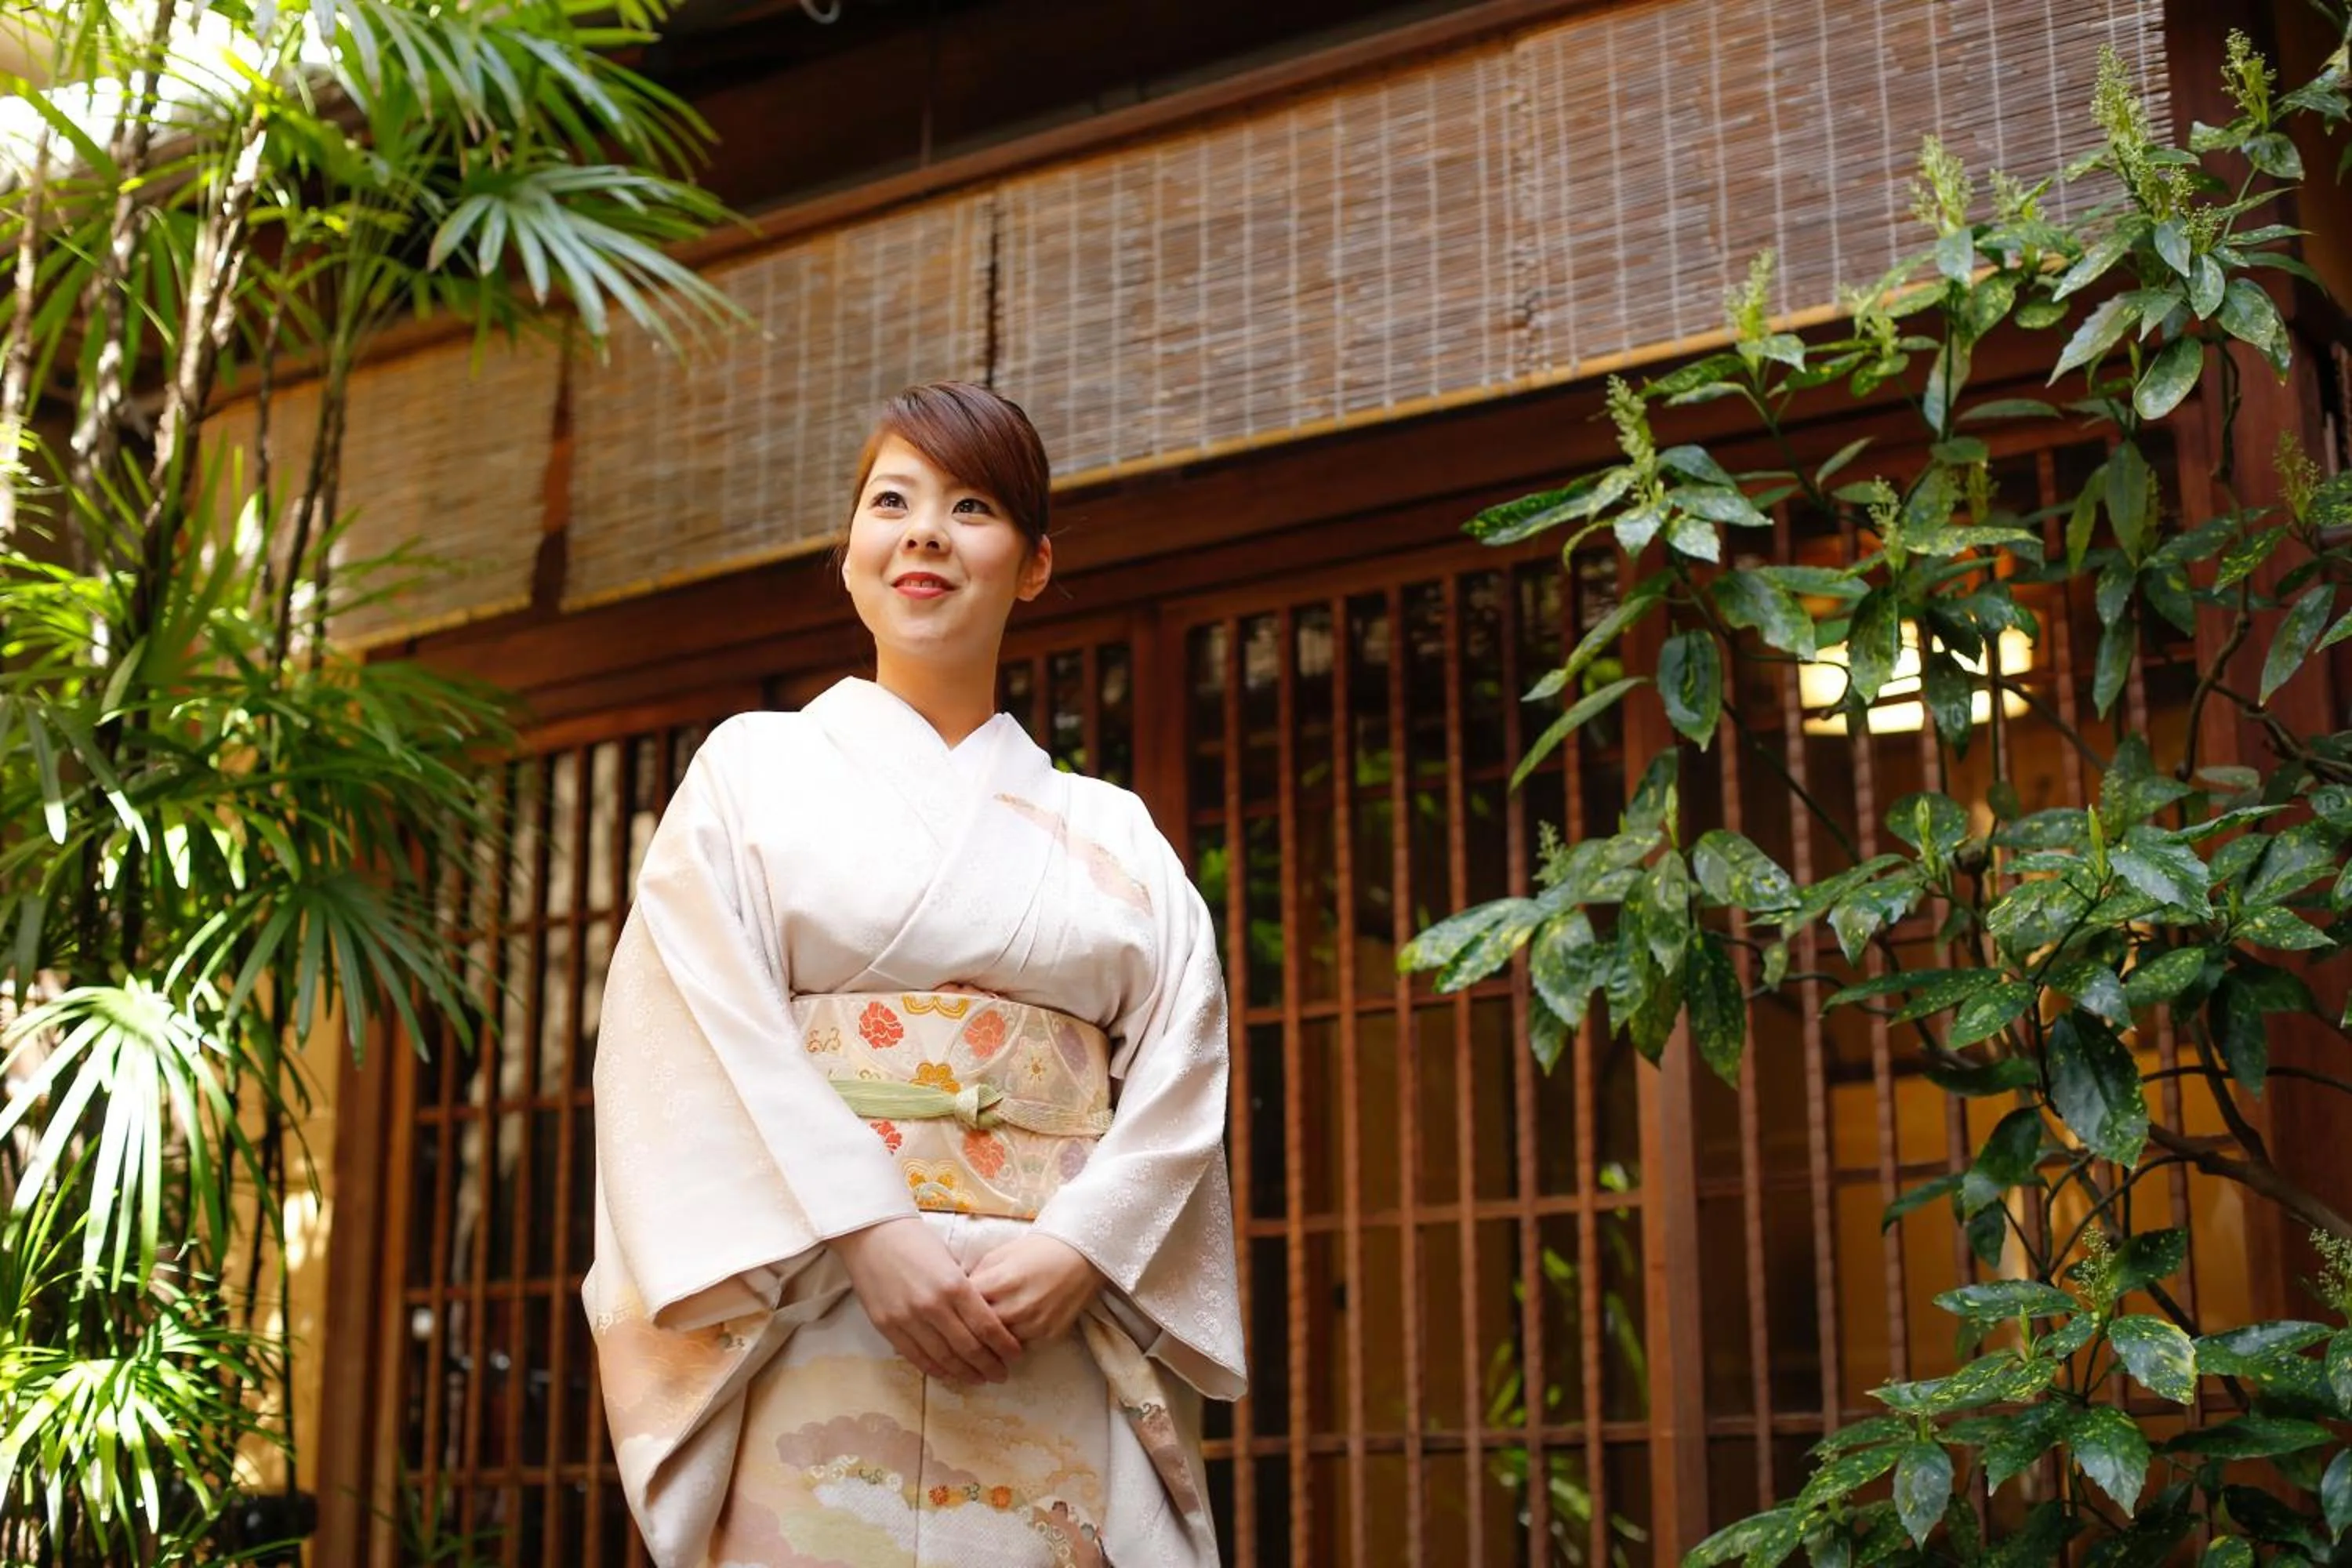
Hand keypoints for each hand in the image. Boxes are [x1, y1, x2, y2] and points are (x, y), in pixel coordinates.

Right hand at [831, 1218, 1022, 1383]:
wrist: (871, 1234)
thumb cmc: (915, 1240)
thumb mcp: (950, 1260)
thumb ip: (965, 1290)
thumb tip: (984, 1316)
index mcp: (954, 1285)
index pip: (987, 1326)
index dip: (1004, 1346)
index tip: (1015, 1355)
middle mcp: (933, 1306)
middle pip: (969, 1348)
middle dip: (989, 1365)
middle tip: (1002, 1374)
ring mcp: (908, 1319)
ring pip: (943, 1358)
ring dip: (965, 1373)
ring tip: (979, 1378)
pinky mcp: (887, 1327)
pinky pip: (916, 1357)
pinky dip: (936, 1370)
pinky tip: (949, 1374)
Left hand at [965, 1234, 1104, 1344]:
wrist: (1078, 1256)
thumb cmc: (1035, 1251)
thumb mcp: (998, 1256)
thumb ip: (975, 1278)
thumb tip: (953, 1297)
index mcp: (1000, 1282)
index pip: (963, 1307)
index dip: (953, 1309)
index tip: (948, 1311)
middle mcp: (1016, 1307)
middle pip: (978, 1332)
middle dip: (967, 1330)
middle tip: (959, 1329)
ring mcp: (1034, 1325)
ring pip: (997, 1347)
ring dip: (988, 1342)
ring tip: (981, 1335)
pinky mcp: (1048, 1336)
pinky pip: (1019, 1349)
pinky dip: (1009, 1345)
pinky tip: (1005, 1336)